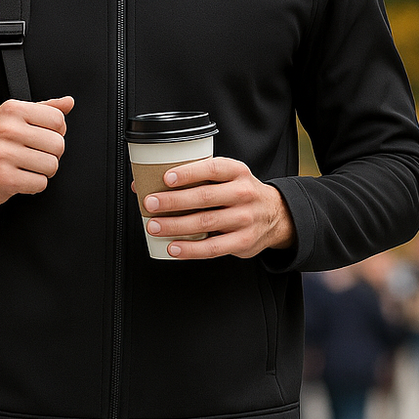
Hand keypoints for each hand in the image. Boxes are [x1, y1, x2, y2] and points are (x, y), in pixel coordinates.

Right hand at [0, 97, 73, 207]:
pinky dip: (34, 185)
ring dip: (44, 171)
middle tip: (34, 155)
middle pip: (58, 144)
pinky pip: (40, 183)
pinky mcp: (4, 178)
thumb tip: (69, 102)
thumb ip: (44, 109)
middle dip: (52, 154)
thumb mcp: (15, 118)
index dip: (57, 132)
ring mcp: (3, 154)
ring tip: (27, 167)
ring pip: (52, 166)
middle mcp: (6, 129)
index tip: (43, 138)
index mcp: (12, 110)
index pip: (58, 120)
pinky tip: (20, 178)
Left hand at [139, 156, 294, 259]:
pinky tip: (173, 247)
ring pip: (206, 222)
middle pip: (204, 197)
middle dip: (173, 201)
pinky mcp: (243, 241)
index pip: (212, 168)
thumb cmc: (239, 194)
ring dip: (176, 225)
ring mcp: (245, 219)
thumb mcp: (226, 178)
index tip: (166, 178)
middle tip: (150, 204)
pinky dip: (190, 249)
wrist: (275, 215)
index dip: (188, 173)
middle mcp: (243, 193)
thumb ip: (193, 178)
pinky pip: (212, 248)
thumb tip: (143, 183)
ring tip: (154, 226)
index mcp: (237, 172)